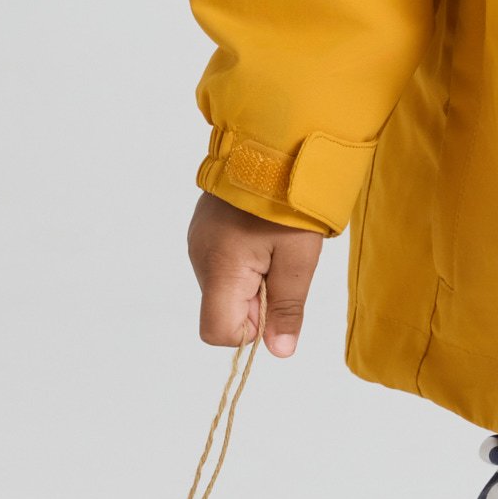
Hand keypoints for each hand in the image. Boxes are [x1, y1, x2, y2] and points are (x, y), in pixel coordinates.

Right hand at [187, 191, 321, 358]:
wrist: (272, 146)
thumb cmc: (288, 204)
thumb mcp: (298, 259)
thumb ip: (287, 308)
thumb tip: (279, 352)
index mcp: (220, 269)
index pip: (216, 332)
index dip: (249, 330)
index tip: (273, 298)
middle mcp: (200, 259)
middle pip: (222, 308)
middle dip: (254, 301)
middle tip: (280, 264)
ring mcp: (199, 242)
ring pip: (224, 286)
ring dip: (250, 279)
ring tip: (272, 244)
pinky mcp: (204, 229)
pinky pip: (222, 263)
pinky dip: (243, 261)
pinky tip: (259, 234)